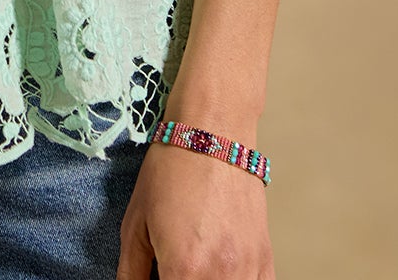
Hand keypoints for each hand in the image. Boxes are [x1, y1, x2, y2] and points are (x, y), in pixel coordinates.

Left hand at [116, 142, 274, 278]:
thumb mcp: (136, 222)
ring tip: (192, 268)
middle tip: (168, 269)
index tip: (155, 277)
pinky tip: (218, 272)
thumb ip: (131, 271)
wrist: (214, 132)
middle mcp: (222, 276)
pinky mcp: (266, 261)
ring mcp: (248, 270)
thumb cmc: (171, 170)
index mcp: (185, 269)